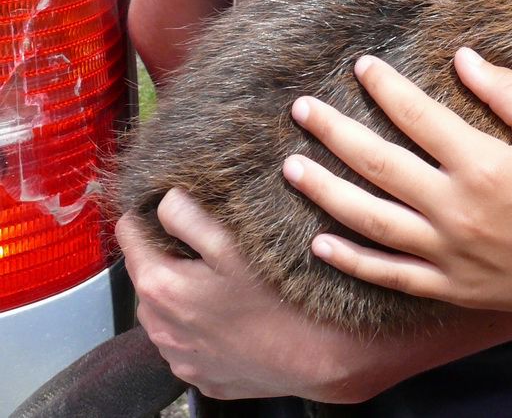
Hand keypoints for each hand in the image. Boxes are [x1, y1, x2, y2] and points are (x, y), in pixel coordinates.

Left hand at [117, 191, 402, 401]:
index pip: (128, 235)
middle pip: (148, 272)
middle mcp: (161, 326)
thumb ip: (189, 217)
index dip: (150, 214)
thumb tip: (164, 198)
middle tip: (213, 245)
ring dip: (185, 291)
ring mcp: (179, 355)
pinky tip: (234, 314)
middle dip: (171, 253)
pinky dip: (202, 324)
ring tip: (227, 281)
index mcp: (161, 287)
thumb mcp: (236, 245)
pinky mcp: (200, 374)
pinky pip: (188, 339)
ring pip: (166, 309)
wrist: (321, 357)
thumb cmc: (283, 300)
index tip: (175, 205)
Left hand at [282, 48, 511, 324]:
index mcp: (484, 166)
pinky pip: (389, 275)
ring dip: (326, 192)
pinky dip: (351, 261)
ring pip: (370, 220)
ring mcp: (449, 253)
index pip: (419, 117)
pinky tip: (321, 242)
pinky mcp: (451, 287)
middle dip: (334, 132)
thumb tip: (464, 57)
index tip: (361, 65)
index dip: (385, 88)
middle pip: (379, 165)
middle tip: (302, 109)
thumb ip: (509, 93)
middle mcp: (457, 210)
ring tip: (292, 167)